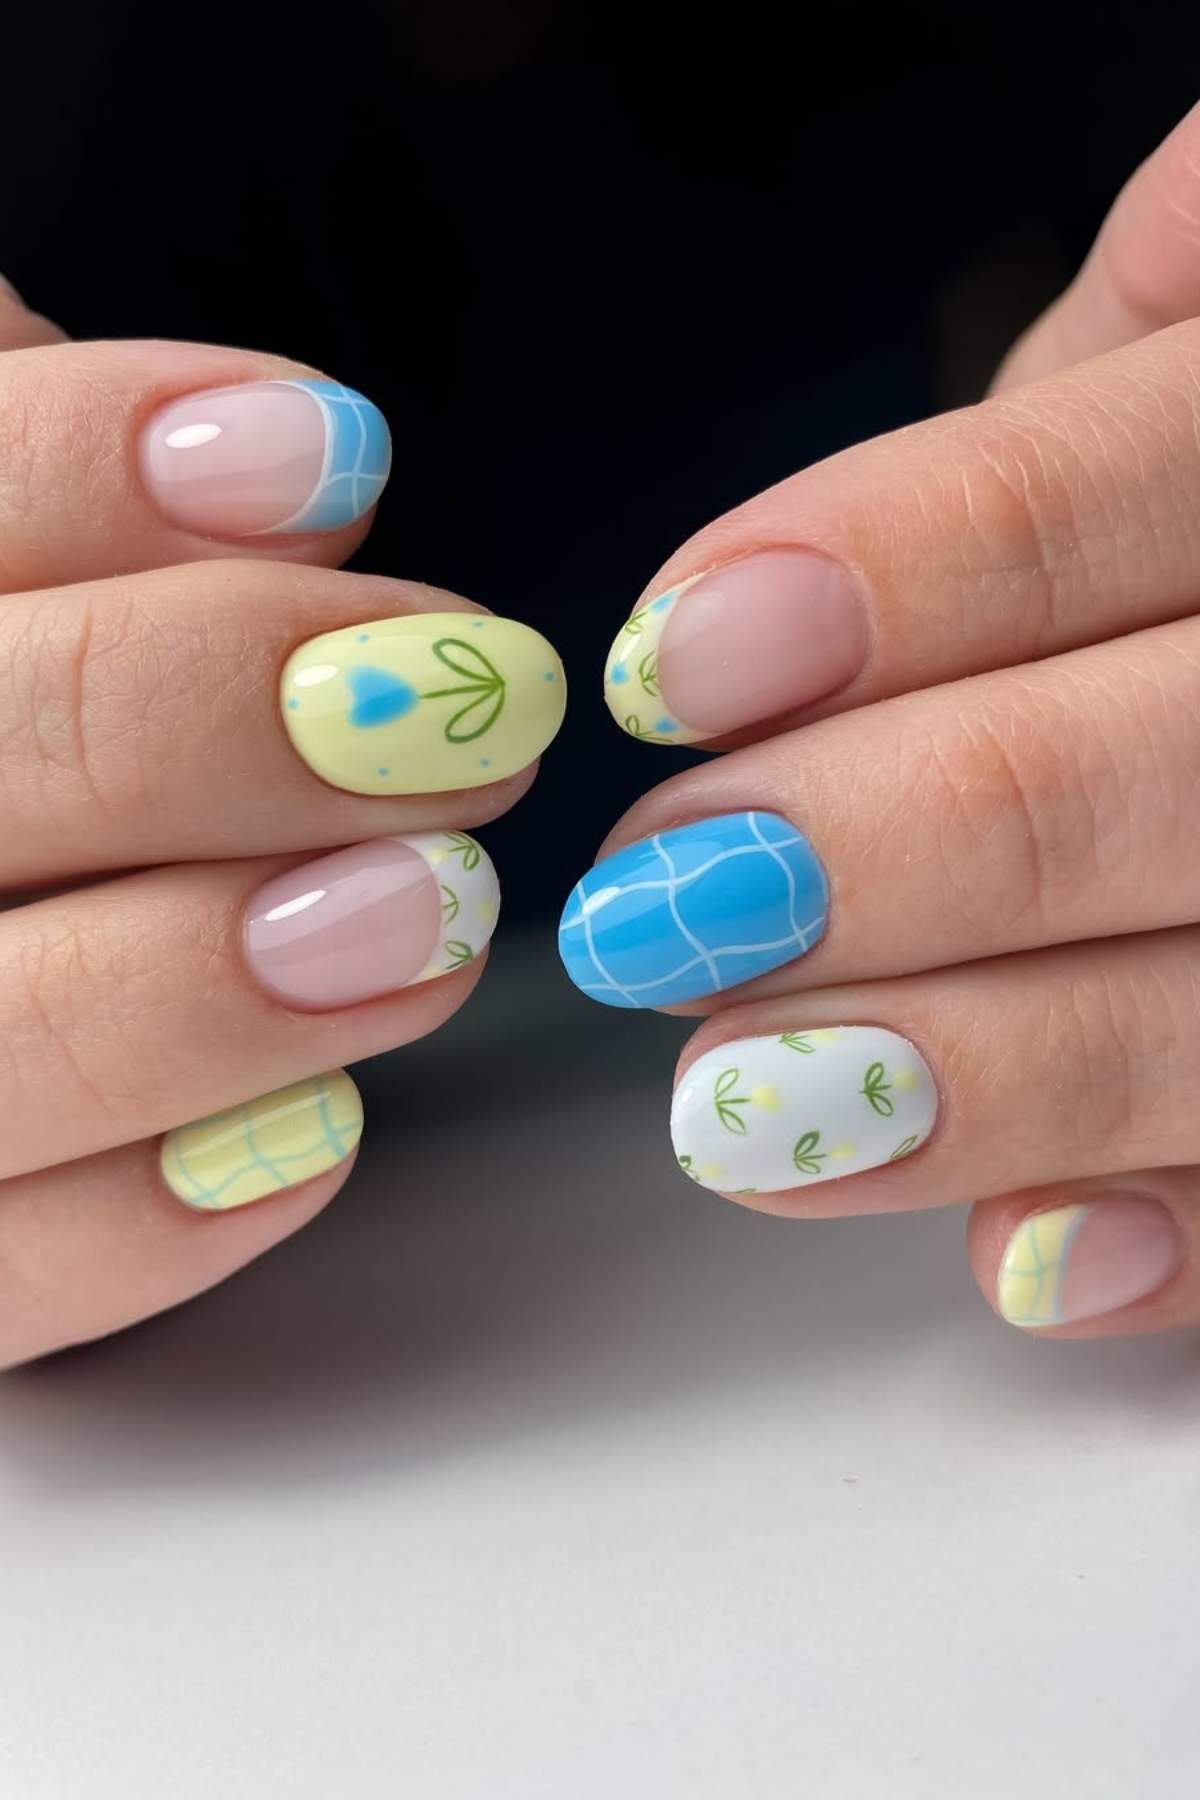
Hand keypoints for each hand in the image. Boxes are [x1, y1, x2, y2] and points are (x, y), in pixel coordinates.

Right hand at [0, 288, 564, 1365]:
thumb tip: (292, 464)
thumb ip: (61, 497)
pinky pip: (17, 1284)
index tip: (335, 457)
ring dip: (232, 976)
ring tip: (433, 910)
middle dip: (227, 718)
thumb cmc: (10, 744)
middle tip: (463, 703)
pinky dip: (170, 1215)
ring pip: (9, 1048)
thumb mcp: (8, 573)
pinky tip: (315, 1127)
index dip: (106, 470)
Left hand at [560, 101, 1199, 1338]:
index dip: (895, 586)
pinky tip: (1022, 1259)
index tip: (667, 671)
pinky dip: (1166, 1236)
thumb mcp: (1139, 385)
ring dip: (983, 1073)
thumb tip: (806, 546)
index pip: (1117, 500)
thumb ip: (1033, 443)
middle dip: (890, 851)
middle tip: (666, 909)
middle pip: (1164, 777)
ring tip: (749, 1102)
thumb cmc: (1171, 514)